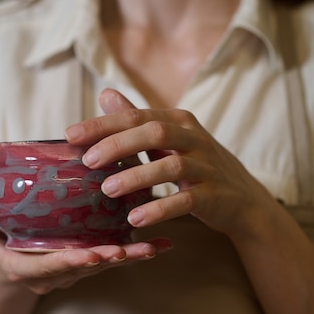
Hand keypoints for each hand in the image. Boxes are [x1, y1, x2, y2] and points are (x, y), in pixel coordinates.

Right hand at [0, 194, 172, 293]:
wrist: (13, 261)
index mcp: (29, 268)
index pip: (51, 267)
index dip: (70, 262)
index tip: (89, 255)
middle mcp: (57, 274)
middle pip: (86, 268)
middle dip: (110, 260)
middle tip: (133, 249)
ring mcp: (75, 269)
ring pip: (106, 263)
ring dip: (130, 255)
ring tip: (156, 245)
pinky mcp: (89, 259)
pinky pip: (115, 256)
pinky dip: (137, 250)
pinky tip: (164, 243)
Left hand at [65, 88, 281, 236]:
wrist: (243, 199)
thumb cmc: (197, 165)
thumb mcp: (168, 140)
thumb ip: (137, 119)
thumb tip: (105, 94)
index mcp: (179, 121)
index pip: (136, 116)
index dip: (102, 124)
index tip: (70, 135)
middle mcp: (194, 138)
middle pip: (154, 133)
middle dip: (118, 145)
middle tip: (87, 161)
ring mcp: (207, 167)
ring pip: (170, 166)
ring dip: (136, 177)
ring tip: (107, 190)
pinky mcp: (214, 196)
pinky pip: (186, 200)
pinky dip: (160, 209)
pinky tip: (136, 219)